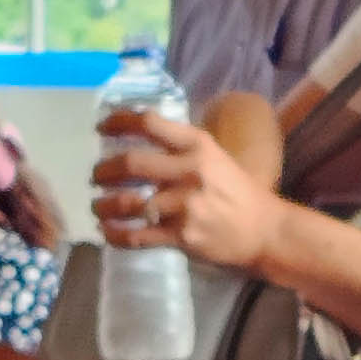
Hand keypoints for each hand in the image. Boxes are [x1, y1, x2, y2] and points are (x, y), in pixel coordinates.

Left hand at [93, 110, 283, 275]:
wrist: (265, 231)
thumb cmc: (237, 192)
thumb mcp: (214, 157)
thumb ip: (181, 148)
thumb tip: (139, 139)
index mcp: (197, 145)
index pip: (148, 123)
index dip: (118, 123)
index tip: (100, 128)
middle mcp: (189, 171)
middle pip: (130, 163)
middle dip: (103, 170)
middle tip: (95, 176)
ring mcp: (185, 205)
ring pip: (127, 204)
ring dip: (104, 206)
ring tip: (98, 207)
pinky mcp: (182, 236)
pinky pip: (137, 236)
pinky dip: (116, 235)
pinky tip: (108, 232)